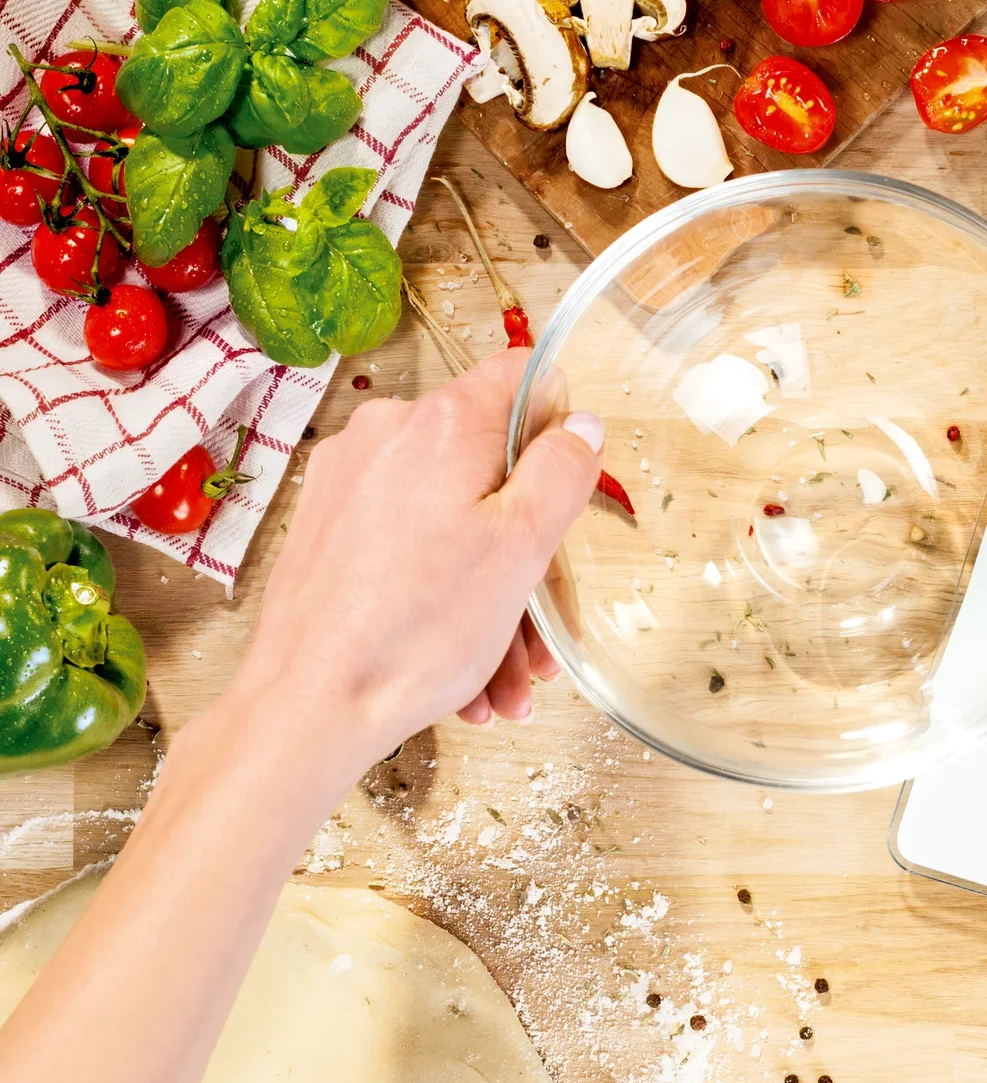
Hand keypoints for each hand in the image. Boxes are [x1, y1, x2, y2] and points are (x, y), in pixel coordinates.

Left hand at [231, 348, 602, 773]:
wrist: (309, 704)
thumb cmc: (415, 634)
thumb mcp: (522, 549)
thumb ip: (561, 472)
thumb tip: (580, 425)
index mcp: (442, 424)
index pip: (522, 379)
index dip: (558, 432)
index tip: (565, 494)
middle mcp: (387, 434)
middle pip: (489, 469)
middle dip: (527, 555)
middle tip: (543, 635)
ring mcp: (351, 479)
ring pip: (452, 521)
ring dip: (490, 599)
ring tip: (505, 679)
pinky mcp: (329, 524)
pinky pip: (409, 548)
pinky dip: (443, 600)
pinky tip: (465, 673)